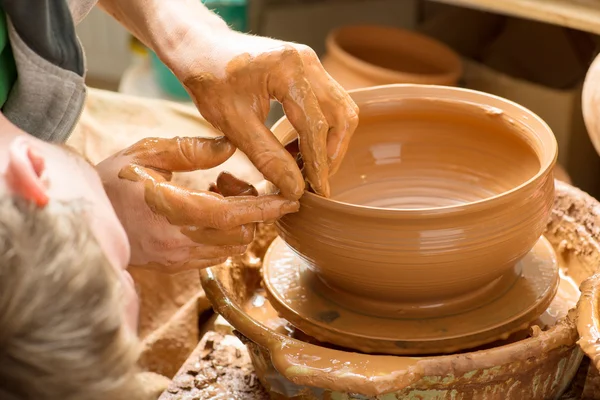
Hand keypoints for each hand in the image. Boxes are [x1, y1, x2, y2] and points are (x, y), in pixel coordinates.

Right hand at [96, 136, 298, 272]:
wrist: (83, 220)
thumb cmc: (113, 180)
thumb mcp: (146, 153)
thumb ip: (189, 149)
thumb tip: (229, 146)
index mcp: (170, 210)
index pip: (231, 215)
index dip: (265, 208)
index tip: (291, 200)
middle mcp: (177, 242)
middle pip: (240, 235)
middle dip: (254, 212)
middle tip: (235, 184)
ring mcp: (176, 259)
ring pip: (231, 248)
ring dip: (240, 223)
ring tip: (218, 194)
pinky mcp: (175, 267)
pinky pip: (216, 255)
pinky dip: (225, 234)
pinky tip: (208, 211)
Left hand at [170, 31, 358, 199]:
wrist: (199, 47)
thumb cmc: (209, 79)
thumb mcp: (233, 123)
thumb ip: (267, 156)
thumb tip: (295, 188)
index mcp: (288, 70)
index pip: (316, 125)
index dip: (319, 163)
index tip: (317, 191)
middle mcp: (307, 62)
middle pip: (342, 115)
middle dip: (332, 153)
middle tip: (316, 181)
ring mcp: (310, 64)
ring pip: (339, 110)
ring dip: (329, 143)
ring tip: (306, 169)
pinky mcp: (306, 71)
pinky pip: (326, 104)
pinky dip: (320, 130)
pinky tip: (299, 151)